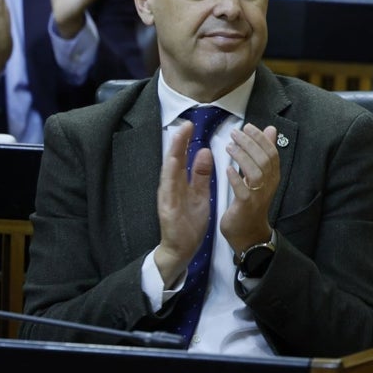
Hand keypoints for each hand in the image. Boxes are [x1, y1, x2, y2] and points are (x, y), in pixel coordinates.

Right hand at [154, 121, 213, 285]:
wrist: (182, 248)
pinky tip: (172, 166)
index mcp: (179, 182)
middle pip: (173, 161)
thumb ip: (201, 174)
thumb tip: (205, 150)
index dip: (185, 141)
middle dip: (178, 143)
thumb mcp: (200, 193)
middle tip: (184, 125)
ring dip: (173, 155)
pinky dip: (170, 178)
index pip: (181, 157)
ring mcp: (167, 198)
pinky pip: (168, 192)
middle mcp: (170, 186)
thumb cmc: (190, 220)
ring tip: (178, 139)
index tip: (190, 125)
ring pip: (168, 173)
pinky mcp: (167, 210)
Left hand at [220, 123, 278, 255]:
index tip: (247, 126)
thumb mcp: (260, 175)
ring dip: (242, 156)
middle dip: (250, 143)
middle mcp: (269, 184)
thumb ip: (264, 152)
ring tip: (229, 147)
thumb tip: (271, 129)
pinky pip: (243, 190)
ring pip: (255, 172)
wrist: (248, 234)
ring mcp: (258, 196)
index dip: (260, 138)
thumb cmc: (252, 201)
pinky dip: (235, 178)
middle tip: (235, 133)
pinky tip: (227, 169)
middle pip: (264, 159)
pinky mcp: (246, 206)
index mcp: (273, 175)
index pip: (272, 152)